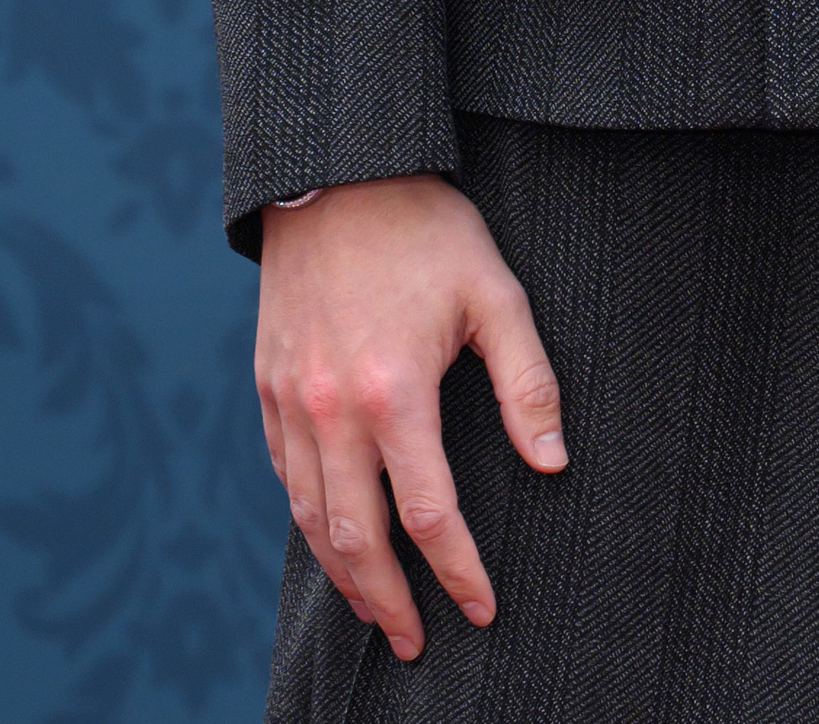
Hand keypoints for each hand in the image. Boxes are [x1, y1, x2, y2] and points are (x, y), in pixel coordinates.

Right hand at [256, 176, 565, 658]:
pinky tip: (333, 538)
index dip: (458, 571)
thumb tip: (552, 464)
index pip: (429, 513)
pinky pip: (283, 477)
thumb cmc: (429, 231)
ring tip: (375, 610)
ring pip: (310, 517)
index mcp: (394, 391)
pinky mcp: (266, 389)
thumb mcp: (496, 294)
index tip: (482, 608)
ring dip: (343, 574)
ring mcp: (289, 403)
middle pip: (356, 537)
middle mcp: (331, 410)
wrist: (336, 176)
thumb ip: (527, 382)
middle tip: (416, 642)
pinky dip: (309, 520)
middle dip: (388, 600)